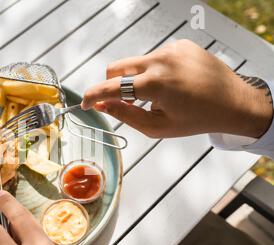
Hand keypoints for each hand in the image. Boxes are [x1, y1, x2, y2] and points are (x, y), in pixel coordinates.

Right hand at [81, 39, 272, 138]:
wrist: (233, 103)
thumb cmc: (197, 119)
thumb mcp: (158, 126)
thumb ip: (126, 115)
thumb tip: (103, 106)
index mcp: (155, 84)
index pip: (112, 87)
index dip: (94, 95)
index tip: (85, 103)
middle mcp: (161, 60)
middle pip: (118, 67)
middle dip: (113, 84)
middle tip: (126, 101)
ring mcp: (172, 49)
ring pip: (137, 63)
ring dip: (138, 79)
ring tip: (161, 95)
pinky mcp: (181, 44)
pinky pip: (155, 57)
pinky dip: (155, 71)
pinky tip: (173, 83)